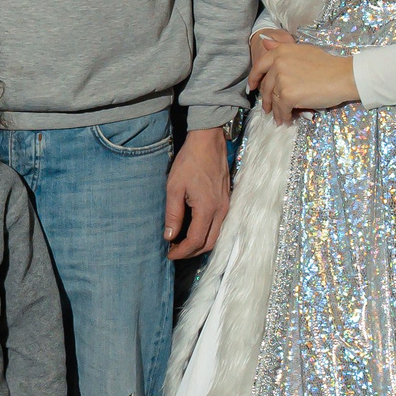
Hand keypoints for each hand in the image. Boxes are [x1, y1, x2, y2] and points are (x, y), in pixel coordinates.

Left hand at [164, 126, 230, 259]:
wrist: (208, 142)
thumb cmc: (189, 162)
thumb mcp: (174, 188)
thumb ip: (173, 214)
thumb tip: (169, 236)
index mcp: (208, 209)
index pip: (195, 240)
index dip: (181, 251)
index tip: (169, 254)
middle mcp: (221, 210)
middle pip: (209, 243)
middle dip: (191, 252)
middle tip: (174, 251)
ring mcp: (226, 206)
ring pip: (216, 235)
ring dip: (199, 243)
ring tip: (181, 242)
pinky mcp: (227, 200)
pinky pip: (219, 225)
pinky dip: (206, 233)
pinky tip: (193, 229)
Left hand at [246, 27, 358, 126]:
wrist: (342, 76)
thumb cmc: (327, 64)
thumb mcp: (302, 50)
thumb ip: (281, 48)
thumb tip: (264, 40)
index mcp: (281, 51)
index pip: (260, 66)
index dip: (254, 78)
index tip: (252, 88)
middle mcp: (278, 63)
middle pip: (266, 86)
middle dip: (266, 99)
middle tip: (267, 108)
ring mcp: (281, 80)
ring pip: (274, 99)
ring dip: (275, 110)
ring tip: (278, 117)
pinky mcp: (287, 95)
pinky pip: (281, 109)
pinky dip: (283, 116)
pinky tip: (286, 120)